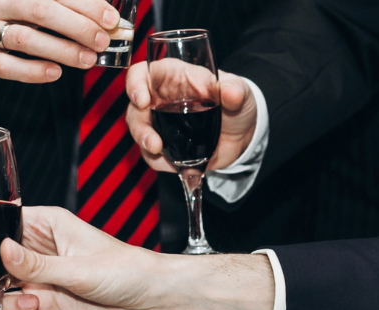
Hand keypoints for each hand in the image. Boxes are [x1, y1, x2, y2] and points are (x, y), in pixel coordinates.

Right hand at [0, 0, 119, 82]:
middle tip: (104, 37)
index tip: (110, 15)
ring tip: (88, 58)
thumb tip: (87, 8)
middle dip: (79, 24)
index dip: (85, 3)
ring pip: (27, 38)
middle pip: (43, 10)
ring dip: (63, 49)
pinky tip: (54, 72)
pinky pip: (6, 66)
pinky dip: (33, 70)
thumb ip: (39, 2)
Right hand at [0, 206, 273, 309]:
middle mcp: (43, 250)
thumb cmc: (130, 271)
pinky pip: (17, 305)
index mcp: (50, 224)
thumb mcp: (79, 266)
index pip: (6, 220)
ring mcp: (44, 278)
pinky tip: (15, 308)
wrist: (154, 304)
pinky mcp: (48, 304)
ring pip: (4, 281)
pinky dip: (9, 308)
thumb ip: (38, 264)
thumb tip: (3, 250)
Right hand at [126, 65, 257, 171]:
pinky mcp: (166, 146)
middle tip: (153, 141)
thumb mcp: (239, 92)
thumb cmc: (236, 102)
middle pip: (135, 109)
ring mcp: (161, 124)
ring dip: (145, 144)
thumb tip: (231, 94)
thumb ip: (234, 91)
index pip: (143, 74)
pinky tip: (176, 166)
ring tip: (158, 151)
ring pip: (139, 133)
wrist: (243, 134)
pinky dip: (161, 163)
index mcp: (173, 77)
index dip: (136, 84)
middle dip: (139, 125)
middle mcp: (161, 100)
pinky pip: (153, 157)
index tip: (142, 100)